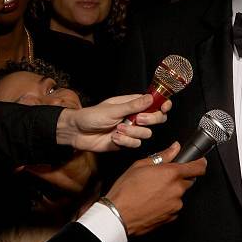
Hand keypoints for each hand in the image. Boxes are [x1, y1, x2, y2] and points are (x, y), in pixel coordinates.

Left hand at [56, 94, 171, 151]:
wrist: (77, 133)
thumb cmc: (91, 116)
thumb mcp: (113, 109)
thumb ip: (133, 105)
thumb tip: (150, 98)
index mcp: (133, 104)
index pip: (155, 103)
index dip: (163, 105)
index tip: (164, 107)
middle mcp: (135, 116)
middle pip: (157, 119)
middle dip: (150, 120)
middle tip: (138, 119)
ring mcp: (132, 130)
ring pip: (147, 133)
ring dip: (132, 132)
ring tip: (117, 129)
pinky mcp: (126, 142)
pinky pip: (136, 144)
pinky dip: (125, 142)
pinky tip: (113, 138)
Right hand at [106, 142, 205, 235]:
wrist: (117, 216)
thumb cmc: (126, 191)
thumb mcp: (141, 165)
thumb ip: (163, 156)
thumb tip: (175, 148)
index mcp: (172, 174)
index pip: (199, 167)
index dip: (200, 162)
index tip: (198, 161)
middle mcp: (177, 189)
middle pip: (190, 180)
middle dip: (181, 177)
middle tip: (164, 177)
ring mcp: (176, 204)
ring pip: (181, 194)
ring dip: (173, 191)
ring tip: (154, 191)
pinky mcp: (172, 216)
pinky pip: (175, 206)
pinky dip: (168, 203)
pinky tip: (153, 201)